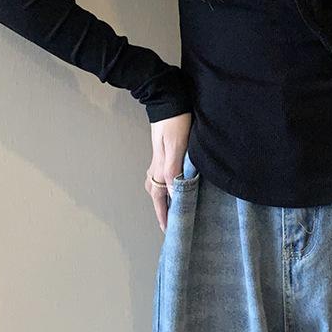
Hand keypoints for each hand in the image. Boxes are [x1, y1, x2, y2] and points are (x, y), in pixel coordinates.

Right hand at [144, 112, 191, 232]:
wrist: (167, 100)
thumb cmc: (175, 122)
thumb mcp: (176, 145)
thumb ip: (173, 169)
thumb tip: (173, 194)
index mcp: (160, 168)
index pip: (161, 197)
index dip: (165, 215)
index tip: (169, 231)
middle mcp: (156, 166)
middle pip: (155, 194)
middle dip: (161, 211)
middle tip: (169, 225)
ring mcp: (158, 158)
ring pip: (156, 184)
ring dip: (162, 199)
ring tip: (170, 210)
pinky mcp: (162, 152)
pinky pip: (160, 175)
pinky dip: (164, 186)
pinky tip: (171, 185)